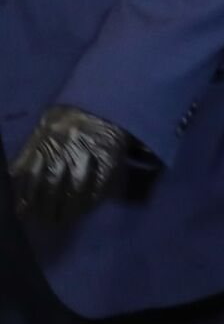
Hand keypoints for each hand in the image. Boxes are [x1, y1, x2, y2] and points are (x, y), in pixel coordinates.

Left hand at [8, 106, 132, 223]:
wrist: (105, 100)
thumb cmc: (71, 115)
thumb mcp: (45, 125)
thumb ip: (30, 149)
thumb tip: (14, 174)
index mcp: (47, 137)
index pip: (32, 173)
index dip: (27, 197)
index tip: (25, 214)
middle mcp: (65, 144)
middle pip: (52, 182)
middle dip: (47, 207)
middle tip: (46, 223)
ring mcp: (89, 149)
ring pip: (76, 184)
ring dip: (69, 207)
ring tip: (65, 221)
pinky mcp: (110, 153)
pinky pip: (100, 180)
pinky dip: (93, 196)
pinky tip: (87, 207)